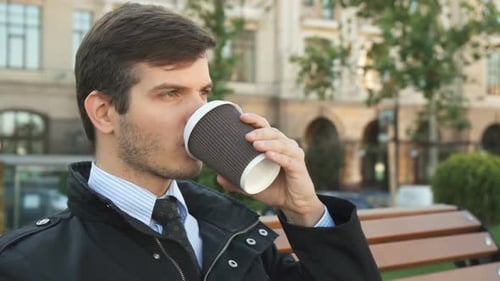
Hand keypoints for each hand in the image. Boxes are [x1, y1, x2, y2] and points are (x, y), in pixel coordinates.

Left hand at [217, 112, 324, 226]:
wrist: (293, 204)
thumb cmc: (275, 189)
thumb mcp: (252, 185)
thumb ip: (236, 181)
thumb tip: (218, 177)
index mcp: (275, 144)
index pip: (265, 127)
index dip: (255, 120)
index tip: (241, 117)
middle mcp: (286, 146)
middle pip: (273, 132)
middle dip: (260, 131)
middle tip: (246, 136)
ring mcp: (294, 156)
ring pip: (281, 144)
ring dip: (268, 142)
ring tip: (256, 145)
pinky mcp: (298, 168)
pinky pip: (288, 160)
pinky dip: (278, 156)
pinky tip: (269, 155)